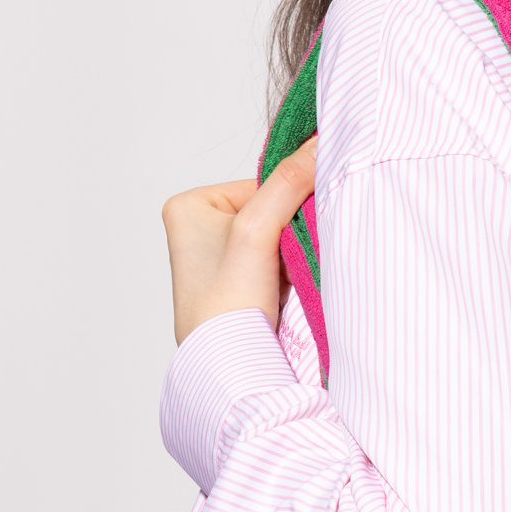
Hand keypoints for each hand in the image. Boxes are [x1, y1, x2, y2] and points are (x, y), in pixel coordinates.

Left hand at [162, 138, 317, 345]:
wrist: (227, 368)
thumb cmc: (225, 306)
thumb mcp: (256, 232)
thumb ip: (289, 183)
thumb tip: (321, 144)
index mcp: (189, 206)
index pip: (262, 184)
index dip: (289, 204)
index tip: (298, 230)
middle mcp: (198, 227)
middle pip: (270, 210)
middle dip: (290, 233)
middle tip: (290, 260)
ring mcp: (218, 258)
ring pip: (277, 238)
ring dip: (292, 256)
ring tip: (284, 281)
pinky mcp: (237, 283)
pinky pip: (276, 263)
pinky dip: (289, 274)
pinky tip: (285, 292)